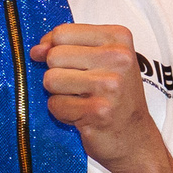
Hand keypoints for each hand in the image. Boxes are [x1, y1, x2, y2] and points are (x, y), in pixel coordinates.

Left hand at [32, 23, 165, 172]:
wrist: (135, 139)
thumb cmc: (115, 98)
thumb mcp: (100, 60)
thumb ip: (67, 47)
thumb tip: (36, 50)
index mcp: (119, 38)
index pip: (62, 33)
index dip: (55, 49)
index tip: (70, 64)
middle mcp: (119, 58)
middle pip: (54, 55)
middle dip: (59, 74)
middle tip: (82, 87)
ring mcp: (110, 85)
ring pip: (51, 79)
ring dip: (59, 94)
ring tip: (81, 100)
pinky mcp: (98, 111)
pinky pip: (55, 104)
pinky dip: (63, 113)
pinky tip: (83, 116)